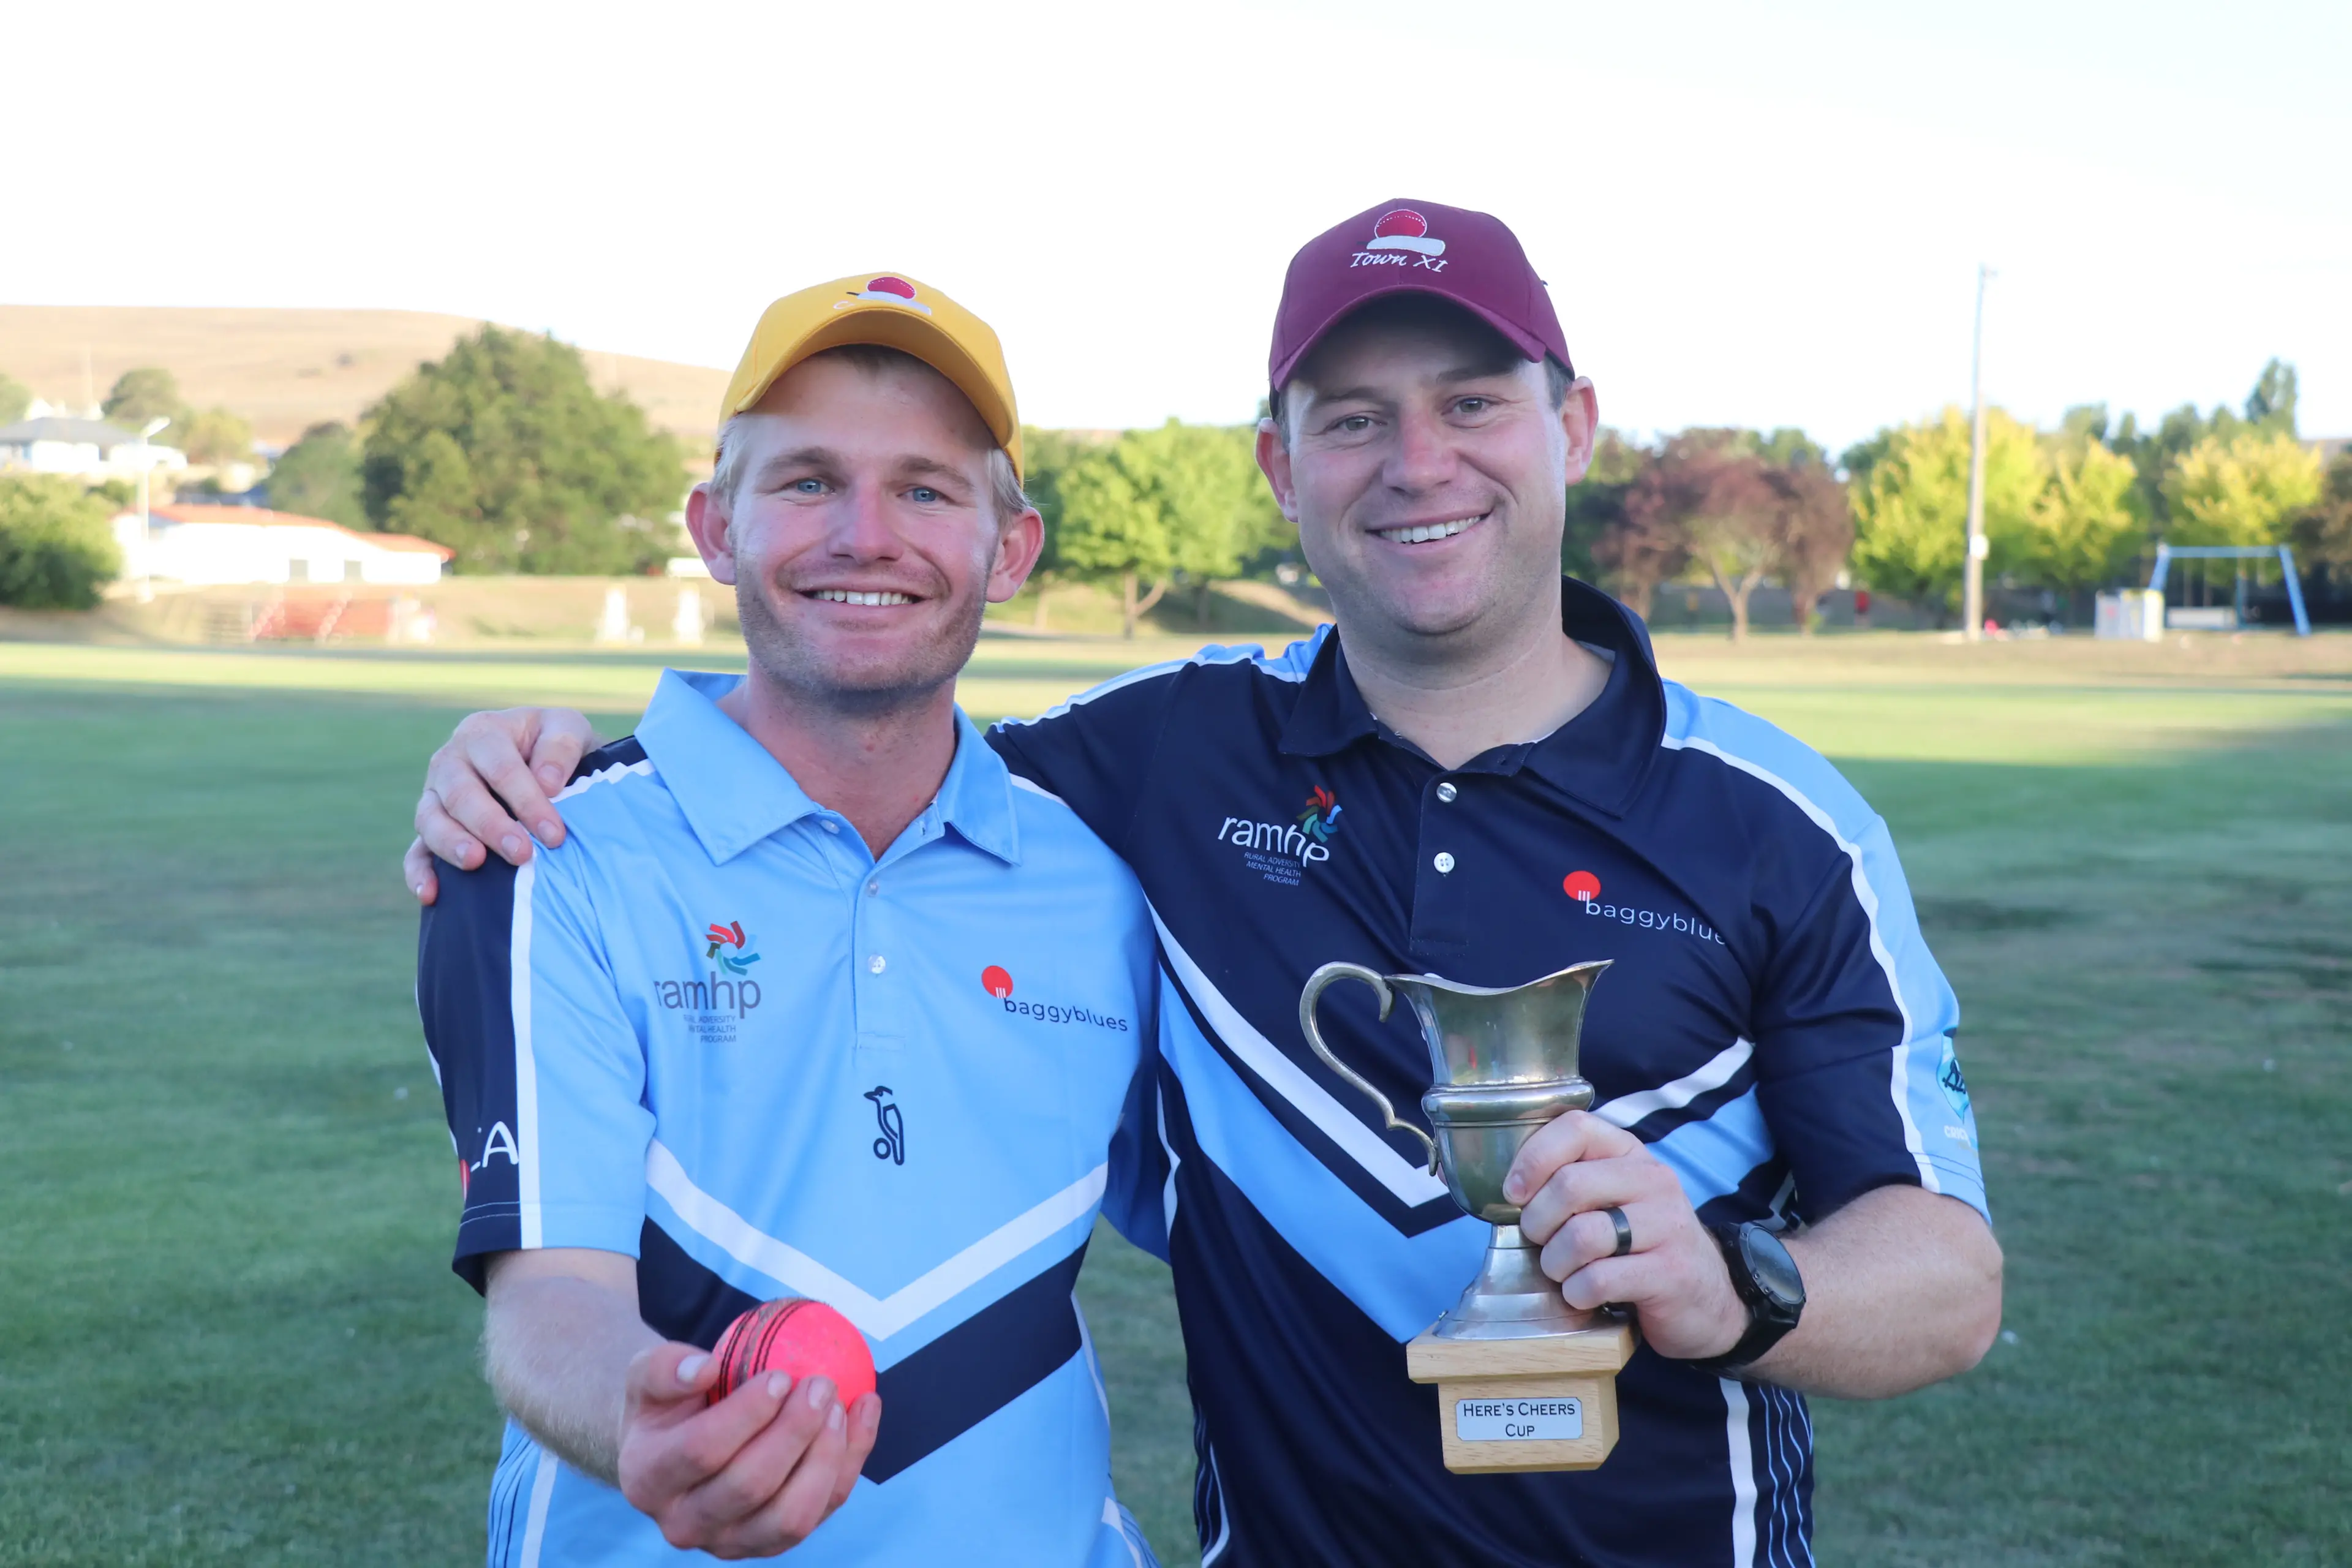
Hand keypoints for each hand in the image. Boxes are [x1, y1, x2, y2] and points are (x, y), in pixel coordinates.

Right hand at [406, 706, 597, 903]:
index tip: (554, 834)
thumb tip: (547, 783)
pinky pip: (416, 851)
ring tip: (475, 863)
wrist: (543, 760)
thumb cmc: (554, 746)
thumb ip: (560, 746)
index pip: (501, 768)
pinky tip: (431, 894)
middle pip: (461, 795)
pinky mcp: (431, 828)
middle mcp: (451, 761)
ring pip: (431, 819)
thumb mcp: (567, 728)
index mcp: (483, 733)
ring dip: (451, 843)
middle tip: (522, 854)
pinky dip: (419, 872)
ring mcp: (435, 796)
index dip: (527, 801)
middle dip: (491, 826)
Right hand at [617, 1340, 882, 1558]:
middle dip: (794, 1433)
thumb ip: (666, 1368)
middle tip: (821, 1384)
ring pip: (791, 1517)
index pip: (701, 1453)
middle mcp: (685, 1523)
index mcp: (649, 1478)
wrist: (677, 1444)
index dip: (746, 1415)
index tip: (780, 1376)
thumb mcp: (650, 1373)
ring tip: (840, 1403)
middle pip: (750, 1487)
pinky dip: (852, 1462)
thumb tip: (706, 1369)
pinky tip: (864, 1408)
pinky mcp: (774, 1542)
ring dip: (826, 1458)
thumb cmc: (668, 1400)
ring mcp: (731, 1542)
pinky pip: (824, 1509)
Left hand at [1505, 1110, 1746, 1360]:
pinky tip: (1582, 1295)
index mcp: (1630, 1154)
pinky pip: (1599, 1279)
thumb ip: (1572, 1182)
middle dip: (1537, 1221)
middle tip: (1539, 1242)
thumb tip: (1510, 1190)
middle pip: (1570, 1185)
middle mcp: (1653, 1181)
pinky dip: (1576, 1292)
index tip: (1514, 1193)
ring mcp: (1666, 1226)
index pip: (1576, 1127)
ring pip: (1581, 1236)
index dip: (1533, 1158)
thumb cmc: (1640, 1245)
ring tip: (1562, 1272)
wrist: (1707, 1298)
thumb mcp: (1613, 1199)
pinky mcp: (1670, 1273)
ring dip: (1555, 1262)